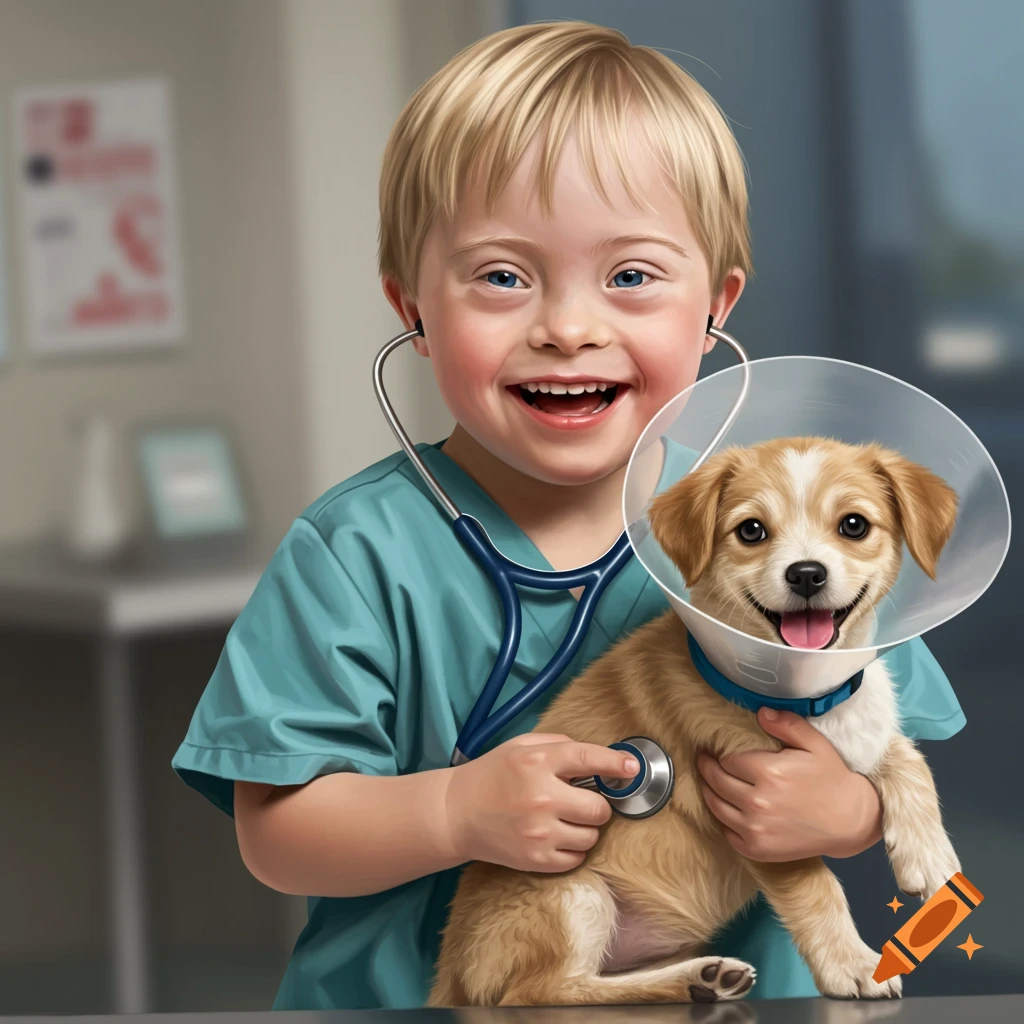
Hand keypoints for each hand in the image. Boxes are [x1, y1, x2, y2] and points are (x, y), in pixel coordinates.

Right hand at [443, 733, 639, 872]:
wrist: (456, 813)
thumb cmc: (492, 775)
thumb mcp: (520, 746)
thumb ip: (558, 744)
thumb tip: (598, 757)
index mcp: (537, 762)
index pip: (589, 759)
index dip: (617, 764)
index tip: (632, 768)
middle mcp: (541, 797)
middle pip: (599, 808)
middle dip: (597, 804)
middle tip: (582, 801)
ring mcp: (539, 832)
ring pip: (591, 836)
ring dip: (585, 828)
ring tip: (565, 820)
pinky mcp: (535, 860)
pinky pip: (576, 858)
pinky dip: (573, 849)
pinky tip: (556, 836)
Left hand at [696, 708, 882, 861]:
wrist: (850, 821)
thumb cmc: (832, 778)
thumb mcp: (814, 744)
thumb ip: (787, 725)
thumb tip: (761, 713)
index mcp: (768, 773)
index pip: (727, 760)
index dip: (720, 755)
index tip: (714, 750)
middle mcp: (757, 802)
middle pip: (716, 781)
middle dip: (707, 769)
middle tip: (704, 761)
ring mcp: (756, 829)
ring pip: (716, 806)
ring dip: (709, 792)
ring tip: (709, 782)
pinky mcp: (758, 850)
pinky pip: (727, 833)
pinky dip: (723, 821)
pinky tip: (726, 809)